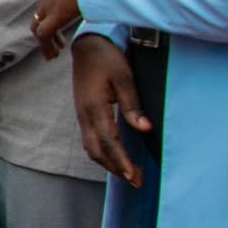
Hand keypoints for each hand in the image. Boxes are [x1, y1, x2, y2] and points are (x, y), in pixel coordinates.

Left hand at [32, 0, 86, 59]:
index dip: (56, 7)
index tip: (64, 17)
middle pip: (43, 8)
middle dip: (49, 24)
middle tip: (59, 40)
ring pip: (40, 22)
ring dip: (47, 37)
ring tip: (56, 51)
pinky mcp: (56, 13)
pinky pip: (44, 33)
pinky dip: (46, 45)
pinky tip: (53, 55)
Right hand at [70, 34, 149, 185]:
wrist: (87, 46)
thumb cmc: (107, 59)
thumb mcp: (124, 78)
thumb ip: (132, 105)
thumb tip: (144, 129)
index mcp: (95, 108)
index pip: (110, 141)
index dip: (121, 161)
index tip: (134, 175)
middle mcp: (85, 115)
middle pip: (97, 151)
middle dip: (115, 168)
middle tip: (136, 180)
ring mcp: (82, 115)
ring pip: (91, 148)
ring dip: (108, 163)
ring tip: (128, 173)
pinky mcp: (83, 113)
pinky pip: (90, 140)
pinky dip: (102, 153)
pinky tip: (114, 156)